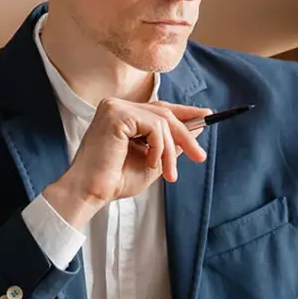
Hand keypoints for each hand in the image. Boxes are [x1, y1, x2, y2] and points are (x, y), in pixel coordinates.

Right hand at [43, 98, 210, 228]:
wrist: (91, 192)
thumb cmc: (114, 181)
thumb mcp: (152, 161)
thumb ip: (170, 145)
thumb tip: (197, 129)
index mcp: (121, 114)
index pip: (158, 108)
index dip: (184, 112)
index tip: (206, 117)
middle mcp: (116, 105)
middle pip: (164, 112)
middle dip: (185, 136)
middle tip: (200, 156)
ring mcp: (115, 107)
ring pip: (162, 120)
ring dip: (172, 150)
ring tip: (169, 173)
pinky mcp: (116, 114)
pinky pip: (153, 126)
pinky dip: (159, 147)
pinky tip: (151, 163)